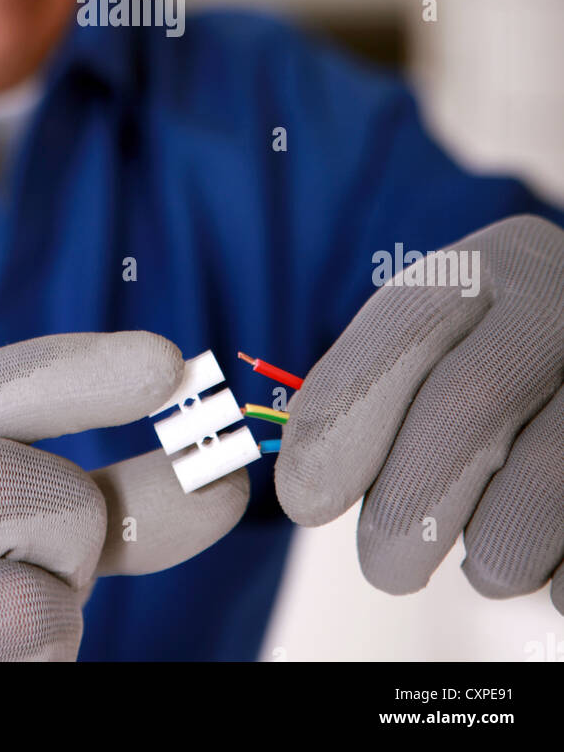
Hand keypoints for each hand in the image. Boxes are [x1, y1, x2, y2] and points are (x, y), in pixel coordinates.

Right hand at [0, 330, 248, 660]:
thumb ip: (105, 499)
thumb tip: (226, 476)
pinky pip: (29, 645)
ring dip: (62, 601)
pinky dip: (47, 658)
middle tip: (69, 559)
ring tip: (15, 629)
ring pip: (26, 589)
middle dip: (70, 514)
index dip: (72, 370)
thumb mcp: (17, 541)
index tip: (170, 361)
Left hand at [276, 215, 563, 612]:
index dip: (343, 416)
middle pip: (465, 409)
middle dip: (405, 508)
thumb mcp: (438, 344)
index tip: (304, 499)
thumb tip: (306, 485)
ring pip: (537, 493)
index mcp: (487, 268)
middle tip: (382, 567)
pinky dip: (554, 574)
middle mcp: (557, 305)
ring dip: (491, 554)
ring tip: (481, 555)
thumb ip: (373, 391)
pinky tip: (547, 549)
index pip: (401, 328)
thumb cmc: (492, 365)